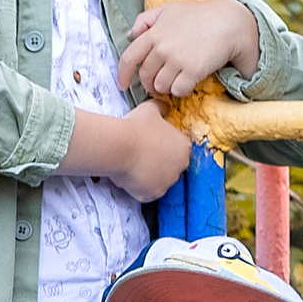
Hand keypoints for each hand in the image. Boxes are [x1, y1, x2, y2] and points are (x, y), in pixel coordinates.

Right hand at [65, 100, 193, 201]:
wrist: (119, 146)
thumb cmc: (136, 126)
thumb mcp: (150, 109)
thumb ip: (161, 108)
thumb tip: (164, 106)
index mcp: (184, 147)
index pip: (178, 150)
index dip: (164, 148)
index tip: (151, 145)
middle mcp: (180, 168)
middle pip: (170, 167)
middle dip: (159, 163)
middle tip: (141, 156)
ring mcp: (167, 183)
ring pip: (159, 181)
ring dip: (149, 176)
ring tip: (133, 165)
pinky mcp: (153, 195)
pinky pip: (146, 193)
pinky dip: (138, 188)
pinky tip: (129, 176)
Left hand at [118, 0, 261, 98]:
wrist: (229, 23)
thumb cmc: (199, 15)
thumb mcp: (169, 9)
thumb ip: (146, 19)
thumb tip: (131, 35)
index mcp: (153, 33)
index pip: (129, 58)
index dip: (123, 75)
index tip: (122, 85)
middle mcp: (162, 47)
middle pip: (146, 76)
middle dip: (150, 83)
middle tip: (159, 82)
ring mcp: (177, 60)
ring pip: (160, 86)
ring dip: (167, 87)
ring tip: (177, 78)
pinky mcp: (192, 71)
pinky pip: (178, 91)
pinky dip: (181, 90)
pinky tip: (188, 81)